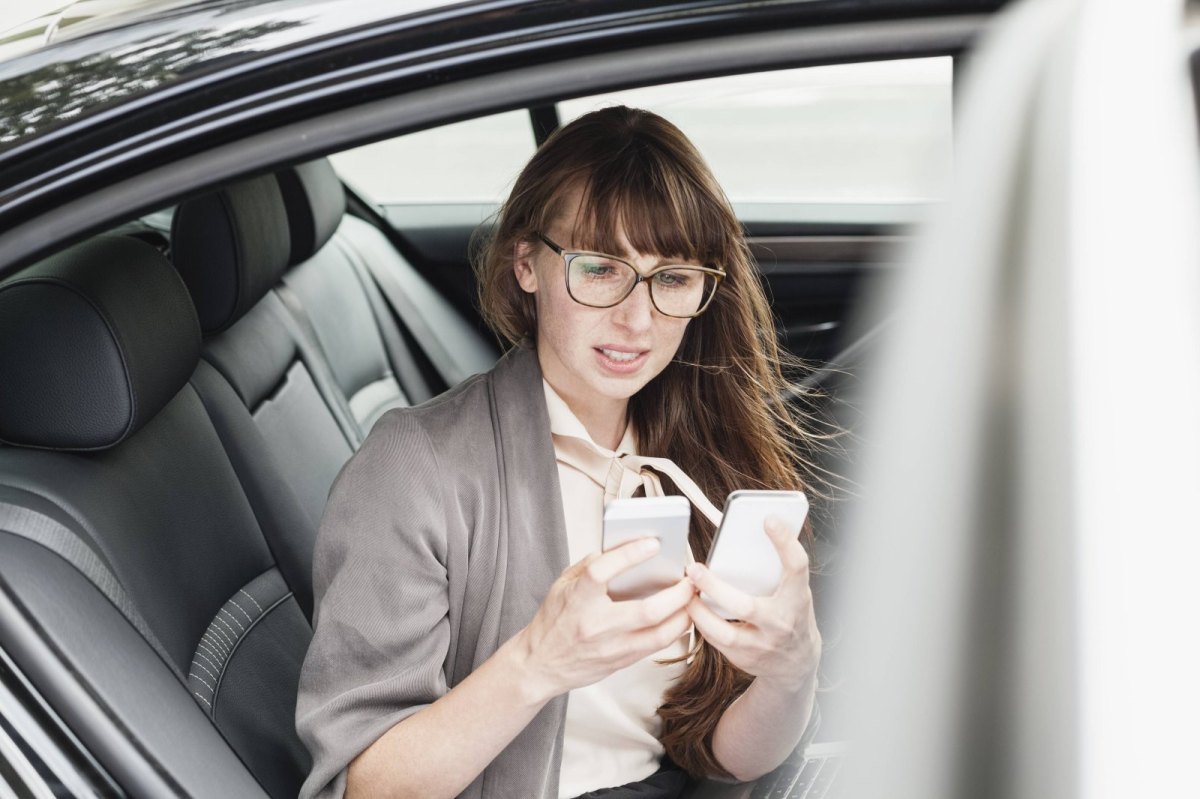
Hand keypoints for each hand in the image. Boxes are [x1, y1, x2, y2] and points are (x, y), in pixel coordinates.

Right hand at [515, 538, 695, 700]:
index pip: (603, 571)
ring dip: (683, 614)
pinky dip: (674, 629)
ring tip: (692, 598)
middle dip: (677, 594)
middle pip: (647, 610)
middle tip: (690, 579)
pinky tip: (681, 616)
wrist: (540, 664)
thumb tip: (620, 548)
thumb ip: (590, 565)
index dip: (629, 555)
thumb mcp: (562, 585)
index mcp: (577, 598)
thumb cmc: (552, 623)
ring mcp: (610, 647)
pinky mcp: (621, 661)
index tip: (652, 543)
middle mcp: (596, 624)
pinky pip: (656, 646)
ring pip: (659, 634)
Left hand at [686, 515, 820, 693]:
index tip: (768, 519)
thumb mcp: (793, 591)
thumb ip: (776, 569)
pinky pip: (716, 642)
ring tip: (686, 591)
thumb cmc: (790, 615)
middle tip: (694, 569)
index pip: (797, 567)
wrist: (798, 662)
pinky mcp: (746, 660)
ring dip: (699, 611)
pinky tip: (692, 608)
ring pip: (725, 633)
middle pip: (747, 607)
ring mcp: (763, 646)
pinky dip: (701, 623)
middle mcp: (782, 623)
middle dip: (715, 587)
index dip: (785, 542)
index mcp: (797, 598)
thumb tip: (748, 535)